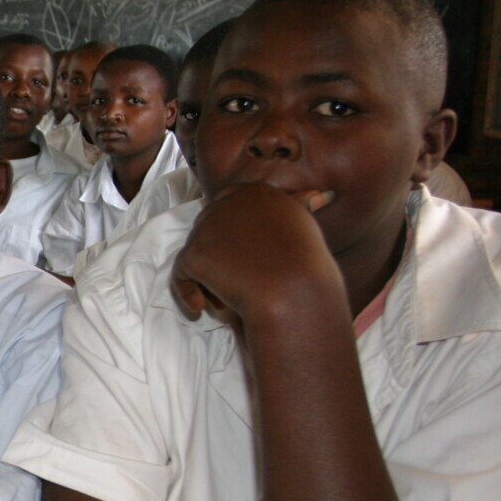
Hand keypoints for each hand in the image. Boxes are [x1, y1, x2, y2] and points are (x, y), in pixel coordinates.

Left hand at [169, 183, 342, 326]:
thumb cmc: (307, 269)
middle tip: (236, 284)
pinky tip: (199, 308)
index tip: (242, 261)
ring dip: (207, 277)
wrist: (295, 294)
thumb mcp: (305, 229)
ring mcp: (209, 226)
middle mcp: (230, 201)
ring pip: (195, 252)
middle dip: (216, 257)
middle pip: (207, 228)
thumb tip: (320, 195)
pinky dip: (186, 292)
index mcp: (257, 192)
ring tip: (227, 300)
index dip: (230, 235)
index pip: (229, 206)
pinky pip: (180, 274)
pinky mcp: (195, 252)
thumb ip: (296, 210)